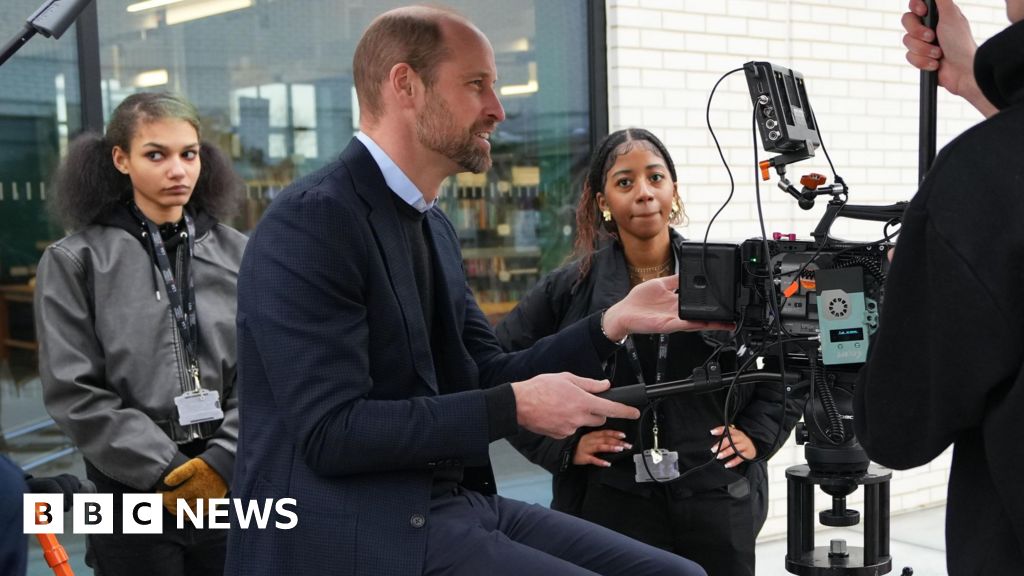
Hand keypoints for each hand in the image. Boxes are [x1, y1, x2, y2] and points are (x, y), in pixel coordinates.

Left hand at [160, 458, 227, 515]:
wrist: (223, 470)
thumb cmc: (205, 467)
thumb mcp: (191, 465)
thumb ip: (178, 473)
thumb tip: (166, 482)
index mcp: (193, 489)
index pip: (172, 500)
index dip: (163, 497)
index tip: (160, 492)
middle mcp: (200, 499)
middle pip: (177, 509)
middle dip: (168, 504)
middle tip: (165, 497)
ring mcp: (205, 505)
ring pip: (185, 515)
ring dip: (176, 511)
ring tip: (172, 503)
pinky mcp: (210, 508)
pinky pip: (195, 517)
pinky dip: (187, 515)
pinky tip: (183, 508)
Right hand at [512, 373, 640, 438]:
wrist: (520, 404)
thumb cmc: (541, 388)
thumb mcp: (567, 378)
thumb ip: (589, 383)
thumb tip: (605, 385)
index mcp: (583, 402)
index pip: (611, 408)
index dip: (626, 411)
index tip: (634, 412)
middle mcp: (579, 417)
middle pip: (599, 419)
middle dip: (597, 411)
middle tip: (583, 401)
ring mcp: (570, 429)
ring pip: (584, 424)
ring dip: (580, 417)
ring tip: (563, 405)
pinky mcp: (562, 436)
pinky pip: (571, 429)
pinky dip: (568, 422)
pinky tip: (556, 414)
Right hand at [573, 429, 631, 466]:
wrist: (566, 452)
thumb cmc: (579, 446)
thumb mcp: (589, 439)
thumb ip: (600, 438)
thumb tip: (614, 440)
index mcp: (592, 435)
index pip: (605, 433)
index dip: (615, 433)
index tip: (624, 435)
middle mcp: (590, 440)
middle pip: (605, 439)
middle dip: (617, 442)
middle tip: (627, 445)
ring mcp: (586, 448)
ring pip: (600, 447)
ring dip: (610, 447)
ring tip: (619, 449)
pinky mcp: (583, 457)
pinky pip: (592, 459)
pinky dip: (600, 461)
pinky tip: (607, 464)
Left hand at [601, 275, 735, 341]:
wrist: (623, 313)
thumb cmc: (639, 300)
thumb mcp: (661, 284)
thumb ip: (675, 280)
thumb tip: (689, 270)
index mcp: (677, 302)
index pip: (699, 302)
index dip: (712, 302)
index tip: (726, 299)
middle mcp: (678, 312)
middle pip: (703, 315)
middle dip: (720, 316)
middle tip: (734, 314)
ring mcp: (674, 319)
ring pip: (697, 322)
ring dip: (712, 323)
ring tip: (727, 321)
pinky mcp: (666, 325)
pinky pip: (683, 324)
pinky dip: (694, 323)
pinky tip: (705, 322)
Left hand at [710, 425, 756, 468]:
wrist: (755, 447)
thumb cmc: (740, 441)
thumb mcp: (735, 435)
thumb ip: (727, 434)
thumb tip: (713, 434)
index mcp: (736, 432)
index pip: (727, 429)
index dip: (719, 430)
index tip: (712, 432)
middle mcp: (740, 438)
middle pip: (730, 440)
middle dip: (721, 445)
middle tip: (713, 449)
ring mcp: (744, 446)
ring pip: (734, 449)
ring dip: (725, 453)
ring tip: (718, 456)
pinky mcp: (747, 454)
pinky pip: (739, 458)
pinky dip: (733, 462)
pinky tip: (726, 465)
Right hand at [903, 0, 996, 116]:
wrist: (962, 71)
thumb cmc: (960, 43)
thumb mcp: (951, 15)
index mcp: (938, 15)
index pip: (915, 5)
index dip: (915, 7)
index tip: (922, 11)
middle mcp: (929, 27)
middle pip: (907, 21)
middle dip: (918, 32)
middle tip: (932, 36)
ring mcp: (924, 43)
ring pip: (907, 41)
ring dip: (923, 49)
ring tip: (938, 54)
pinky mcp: (921, 58)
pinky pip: (909, 57)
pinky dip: (923, 61)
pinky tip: (935, 64)